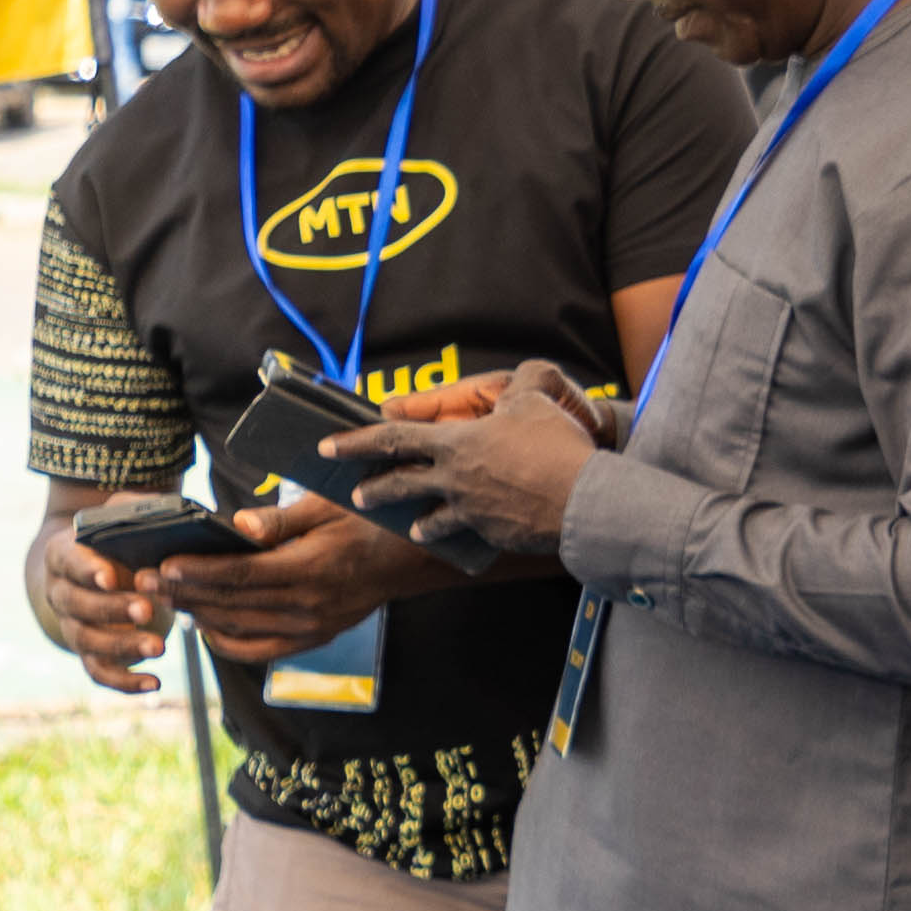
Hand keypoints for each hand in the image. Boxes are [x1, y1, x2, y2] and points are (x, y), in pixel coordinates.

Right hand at [33, 514, 169, 698]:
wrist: (93, 567)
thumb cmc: (113, 537)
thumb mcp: (119, 514)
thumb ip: (135, 508)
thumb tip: (168, 514)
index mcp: (62, 555)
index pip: (69, 563)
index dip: (88, 571)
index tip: (110, 576)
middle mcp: (60, 592)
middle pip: (77, 605)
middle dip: (112, 609)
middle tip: (146, 609)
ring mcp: (71, 625)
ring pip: (88, 641)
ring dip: (122, 645)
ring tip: (159, 647)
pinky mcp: (89, 652)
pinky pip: (99, 671)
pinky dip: (125, 682)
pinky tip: (155, 683)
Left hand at [153, 485, 433, 669]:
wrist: (410, 562)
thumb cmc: (367, 524)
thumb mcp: (327, 507)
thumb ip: (280, 520)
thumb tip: (235, 525)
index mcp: (311, 570)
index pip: (242, 575)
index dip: (199, 572)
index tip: (163, 565)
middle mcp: (309, 607)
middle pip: (232, 603)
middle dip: (183, 592)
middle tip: (142, 581)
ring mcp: (311, 629)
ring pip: (240, 628)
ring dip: (198, 615)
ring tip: (165, 598)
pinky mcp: (312, 640)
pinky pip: (260, 650)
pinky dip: (227, 642)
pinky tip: (203, 626)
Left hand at [324, 361, 614, 558]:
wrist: (583, 500)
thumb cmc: (556, 446)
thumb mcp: (536, 398)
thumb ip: (523, 382)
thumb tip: (526, 374)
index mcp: (456, 443)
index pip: (394, 439)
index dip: (356, 441)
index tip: (327, 447)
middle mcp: (455, 479)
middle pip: (401, 483)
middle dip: (374, 488)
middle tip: (355, 495)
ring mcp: (472, 511)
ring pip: (432, 517)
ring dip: (416, 520)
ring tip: (411, 527)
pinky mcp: (494, 534)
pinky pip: (469, 531)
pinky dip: (459, 533)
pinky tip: (456, 536)